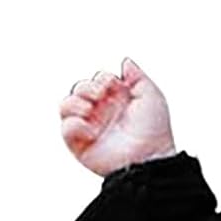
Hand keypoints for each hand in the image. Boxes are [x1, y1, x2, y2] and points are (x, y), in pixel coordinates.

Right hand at [58, 57, 176, 176]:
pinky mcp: (81, 145)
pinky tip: (91, 131)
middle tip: (100, 94)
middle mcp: (102, 114)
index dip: (102, 78)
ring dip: (75, 102)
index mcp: (117, 102)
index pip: (98, 80)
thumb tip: (125, 62)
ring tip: (90, 109)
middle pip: (79, 89)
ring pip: (66, 105)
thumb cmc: (154, 131)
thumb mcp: (152, 97)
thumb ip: (138, 77)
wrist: (149, 158)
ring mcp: (90, 128)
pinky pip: (66, 128)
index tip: (112, 84)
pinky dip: (74, 124)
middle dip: (86, 87)